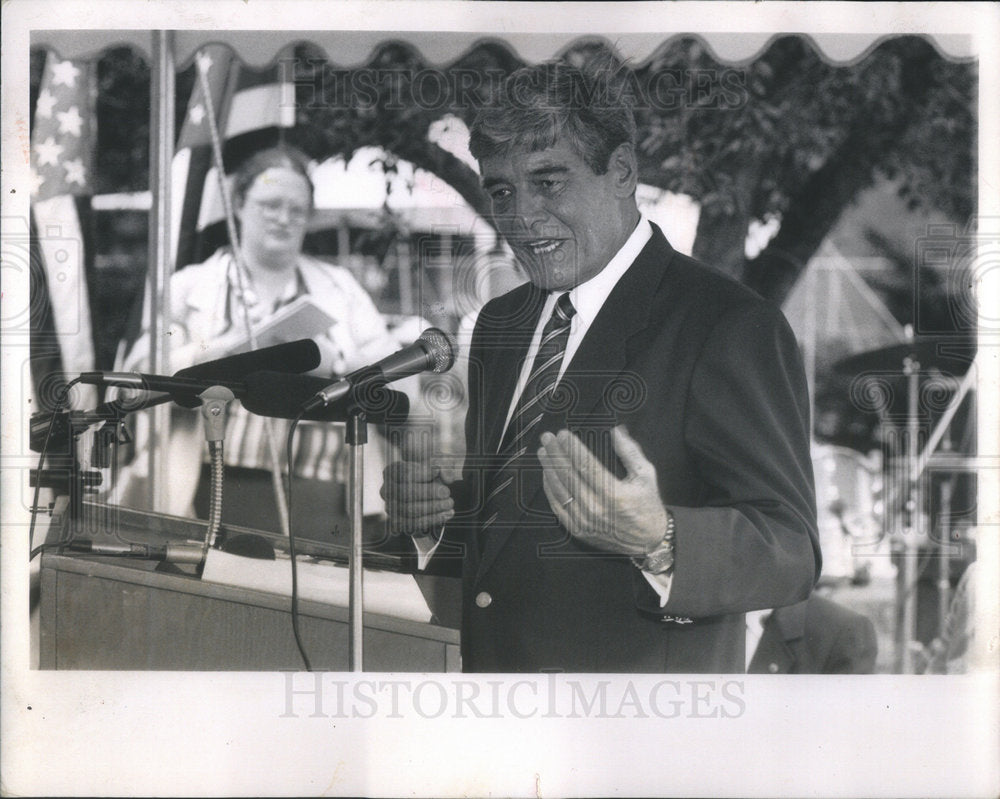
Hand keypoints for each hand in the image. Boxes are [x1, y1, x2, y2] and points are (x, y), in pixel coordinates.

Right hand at [380, 451, 453, 536]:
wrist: (428, 490)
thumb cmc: (431, 472)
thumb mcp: (438, 462)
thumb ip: (444, 465)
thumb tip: (448, 478)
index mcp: (392, 472)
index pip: (404, 473)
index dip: (422, 473)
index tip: (438, 471)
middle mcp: (386, 490)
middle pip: (406, 493)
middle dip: (429, 493)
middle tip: (447, 492)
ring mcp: (391, 508)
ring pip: (410, 510)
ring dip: (433, 507)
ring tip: (449, 503)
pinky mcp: (399, 523)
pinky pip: (414, 524)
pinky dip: (433, 519)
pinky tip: (447, 513)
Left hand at [537, 426, 668, 556]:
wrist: (649, 540)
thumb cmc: (647, 504)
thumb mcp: (646, 475)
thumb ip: (630, 451)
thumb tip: (616, 430)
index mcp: (614, 494)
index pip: (586, 465)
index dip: (572, 448)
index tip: (563, 434)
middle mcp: (597, 508)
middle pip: (569, 476)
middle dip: (555, 454)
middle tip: (547, 438)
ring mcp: (585, 521)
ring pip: (560, 490)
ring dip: (548, 469)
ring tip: (543, 452)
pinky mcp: (578, 530)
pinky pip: (558, 507)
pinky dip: (550, 489)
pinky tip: (547, 474)